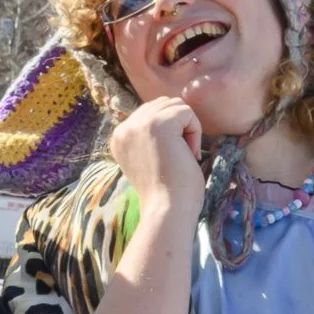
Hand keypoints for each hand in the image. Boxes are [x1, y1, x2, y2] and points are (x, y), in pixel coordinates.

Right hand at [110, 97, 205, 216]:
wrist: (166, 209)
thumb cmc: (166, 190)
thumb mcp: (150, 157)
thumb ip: (150, 135)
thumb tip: (172, 111)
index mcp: (119, 137)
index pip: (150, 112)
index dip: (170, 131)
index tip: (169, 158)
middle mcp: (123, 128)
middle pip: (163, 104)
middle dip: (179, 126)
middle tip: (180, 156)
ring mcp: (139, 124)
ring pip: (176, 105)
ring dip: (187, 128)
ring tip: (184, 154)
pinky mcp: (158, 124)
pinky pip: (187, 112)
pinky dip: (195, 132)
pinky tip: (189, 154)